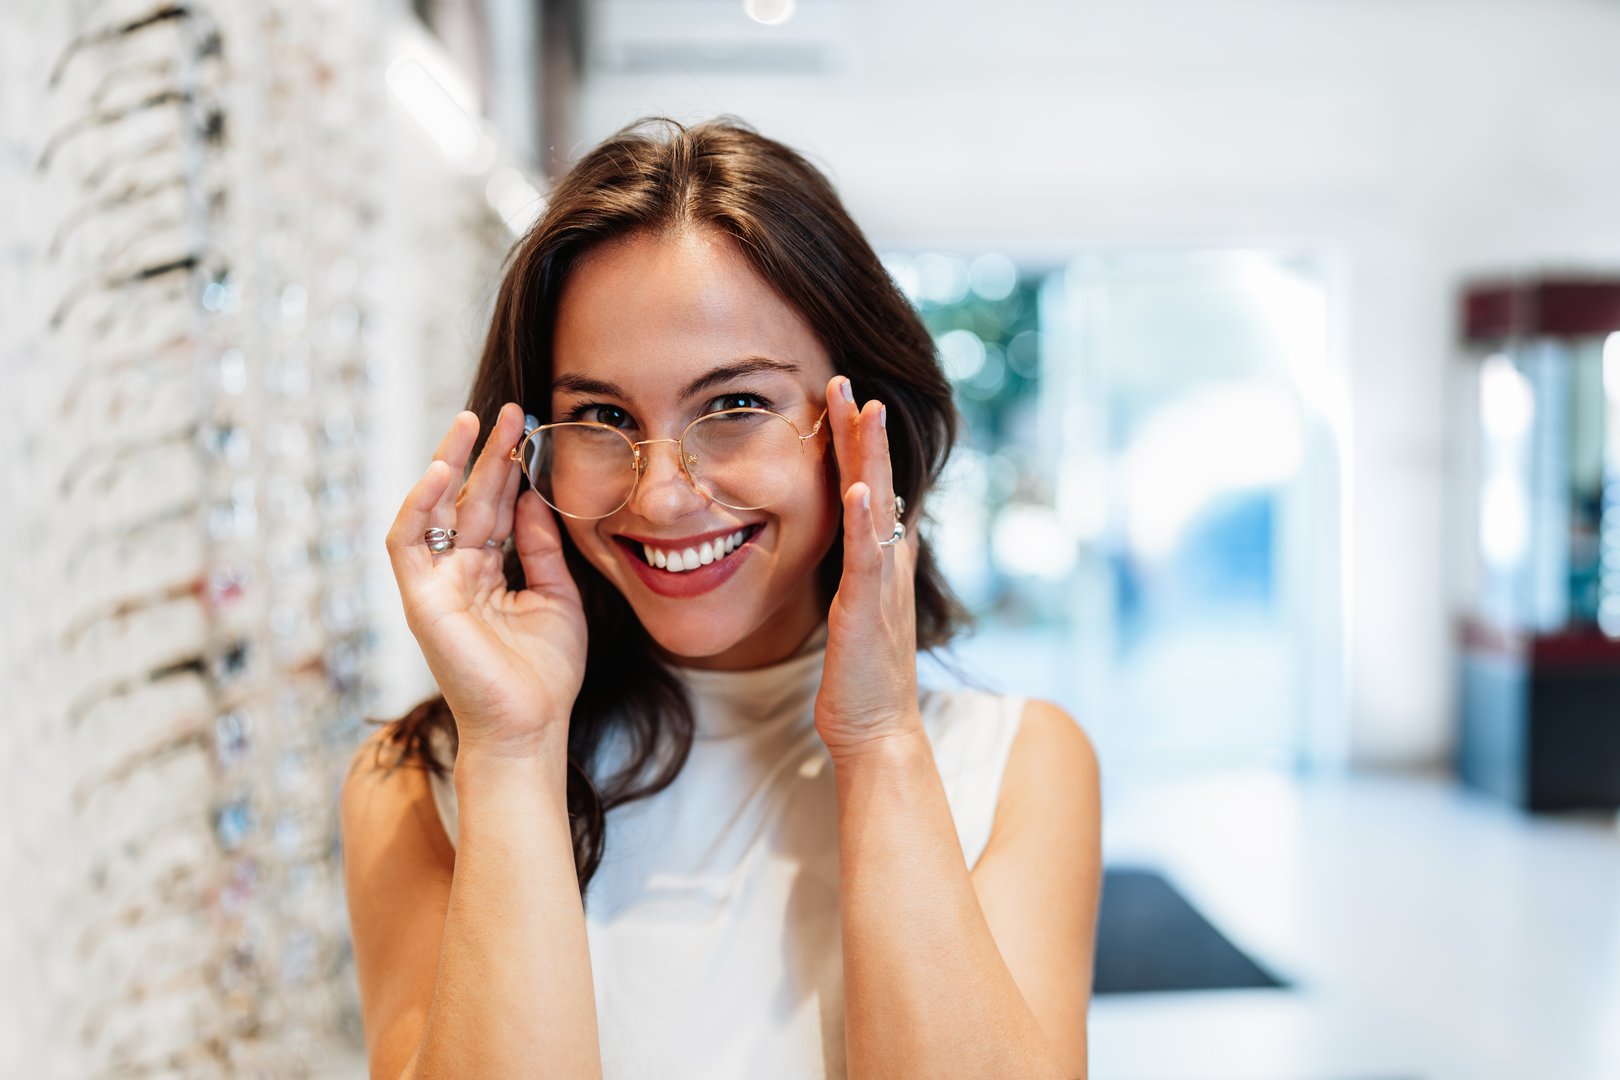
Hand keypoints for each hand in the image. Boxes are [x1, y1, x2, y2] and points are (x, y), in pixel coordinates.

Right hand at [385, 403, 586, 759]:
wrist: (530, 727)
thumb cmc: (545, 675)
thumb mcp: (557, 598)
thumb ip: (541, 548)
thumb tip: (533, 497)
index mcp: (488, 574)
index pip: (494, 509)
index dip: (509, 470)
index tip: (528, 431)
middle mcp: (457, 574)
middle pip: (467, 501)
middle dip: (486, 455)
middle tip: (509, 412)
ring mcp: (435, 585)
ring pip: (433, 511)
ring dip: (448, 464)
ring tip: (471, 423)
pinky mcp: (420, 600)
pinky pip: (408, 542)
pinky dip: (419, 504)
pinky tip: (443, 470)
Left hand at [813, 375, 925, 759]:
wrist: (878, 731)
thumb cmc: (861, 678)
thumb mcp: (860, 610)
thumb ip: (863, 571)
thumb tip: (863, 539)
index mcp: (883, 561)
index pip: (873, 488)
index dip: (862, 445)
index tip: (847, 399)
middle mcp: (890, 563)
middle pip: (878, 482)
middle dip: (862, 431)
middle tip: (846, 380)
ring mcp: (882, 584)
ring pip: (877, 506)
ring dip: (869, 456)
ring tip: (862, 409)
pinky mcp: (867, 610)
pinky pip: (868, 557)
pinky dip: (863, 521)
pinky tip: (856, 488)